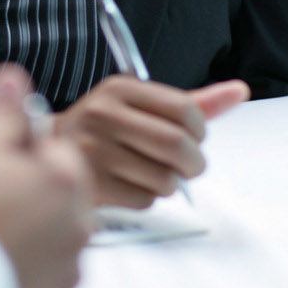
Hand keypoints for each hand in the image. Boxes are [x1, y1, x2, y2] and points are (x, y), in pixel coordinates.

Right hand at [0, 66, 92, 287]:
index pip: (56, 144)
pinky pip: (41, 271)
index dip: (19, 144)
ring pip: (49, 232)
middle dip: (25, 186)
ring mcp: (65, 270)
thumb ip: (3, 113)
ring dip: (24, 226)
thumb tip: (14, 80)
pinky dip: (20, 262)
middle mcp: (76, 227)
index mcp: (64, 181)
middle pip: (57, 191)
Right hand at [55, 75, 247, 207]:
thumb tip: (239, 90)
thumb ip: (192, 102)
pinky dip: (146, 198)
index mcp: (120, 88)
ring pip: (164, 178)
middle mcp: (103, 113)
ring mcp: (94, 149)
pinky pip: (144, 200)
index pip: (185, 109)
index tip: (191, 137)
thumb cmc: (106, 128)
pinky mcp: (91, 182)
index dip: (199, 131)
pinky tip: (129, 184)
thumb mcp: (142, 106)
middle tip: (187, 166)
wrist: (48, 150)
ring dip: (169, 184)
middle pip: (177, 145)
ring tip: (150, 174)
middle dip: (193, 163)